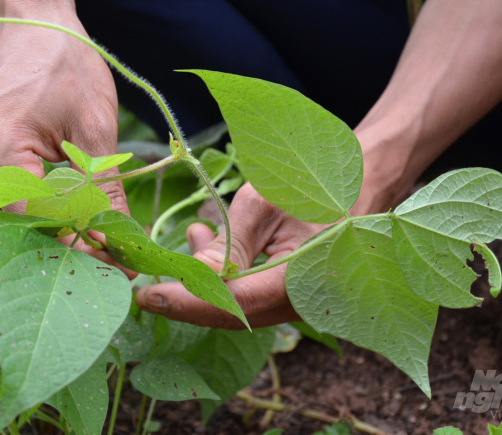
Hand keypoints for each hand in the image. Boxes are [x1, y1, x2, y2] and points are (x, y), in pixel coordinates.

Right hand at [0, 0, 127, 262]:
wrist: (35, 24)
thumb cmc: (67, 64)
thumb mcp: (96, 128)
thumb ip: (104, 189)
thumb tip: (121, 240)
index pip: (34, 222)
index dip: (75, 248)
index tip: (115, 266)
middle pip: (20, 225)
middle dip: (65, 246)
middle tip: (110, 262)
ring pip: (14, 214)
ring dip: (54, 229)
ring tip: (98, 244)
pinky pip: (8, 195)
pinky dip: (40, 209)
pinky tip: (71, 217)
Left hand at [135, 183, 326, 328]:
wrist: (353, 189)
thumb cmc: (310, 188)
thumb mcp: (263, 206)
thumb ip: (228, 244)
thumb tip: (189, 277)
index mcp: (298, 278)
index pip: (233, 301)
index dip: (186, 301)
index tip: (148, 297)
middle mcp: (298, 301)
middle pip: (230, 313)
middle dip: (186, 300)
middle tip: (148, 287)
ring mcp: (293, 302)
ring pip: (235, 307)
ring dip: (200, 284)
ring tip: (188, 241)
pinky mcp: (285, 294)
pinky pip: (246, 296)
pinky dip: (219, 278)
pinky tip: (206, 241)